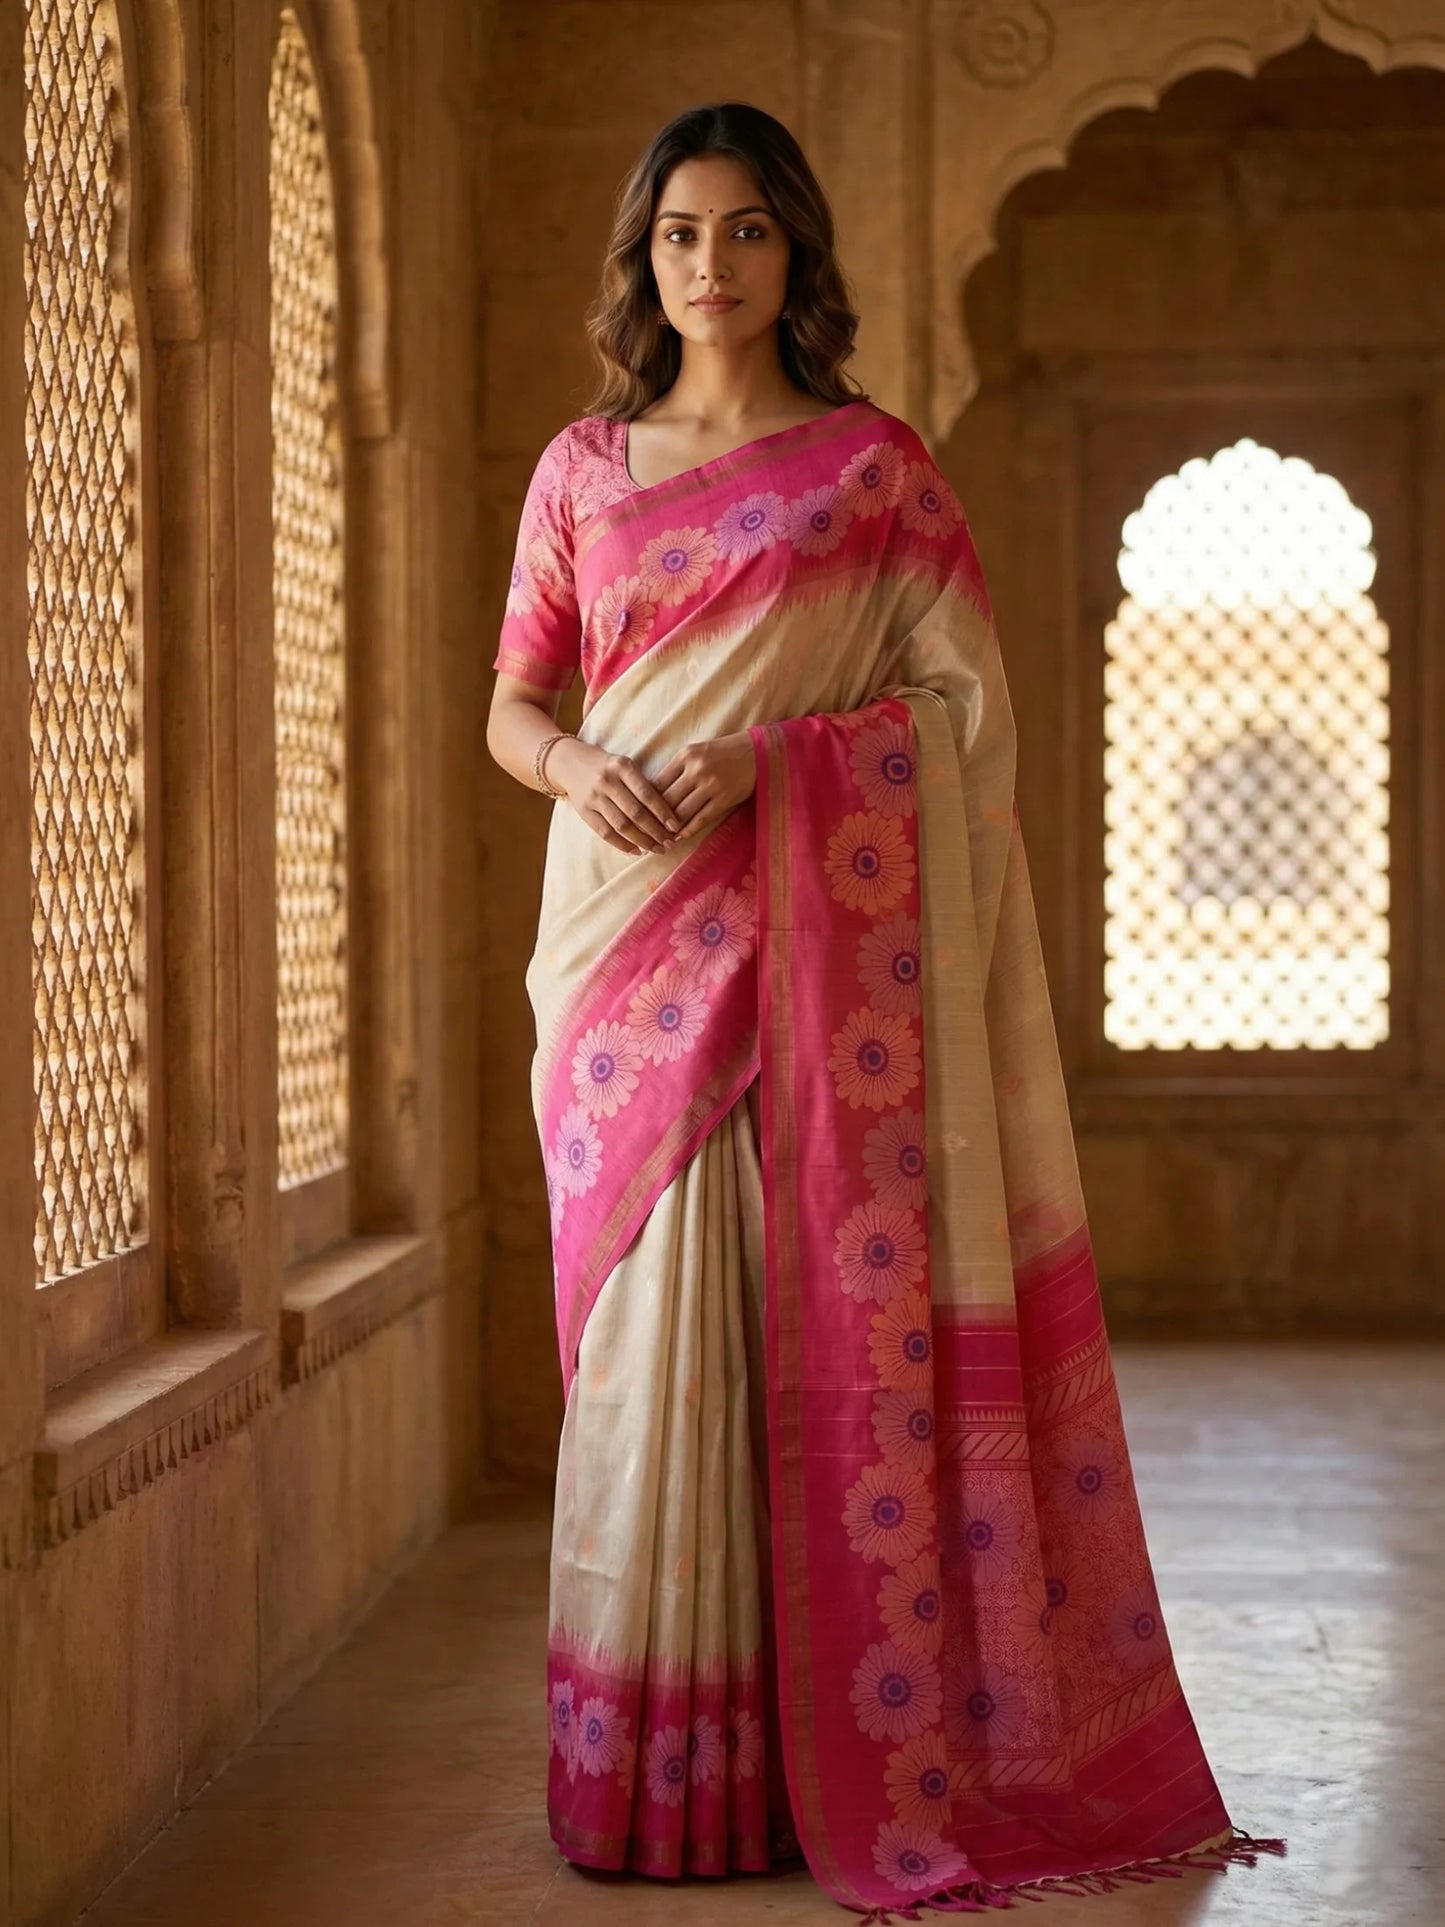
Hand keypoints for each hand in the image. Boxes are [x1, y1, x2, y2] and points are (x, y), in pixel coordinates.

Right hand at [548, 738, 681, 855]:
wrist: (571, 762)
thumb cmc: (608, 767)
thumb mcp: (626, 766)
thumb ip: (643, 785)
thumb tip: (668, 816)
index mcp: (622, 767)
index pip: (647, 793)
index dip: (663, 812)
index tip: (676, 827)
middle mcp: (607, 781)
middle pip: (635, 813)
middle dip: (655, 832)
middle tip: (669, 843)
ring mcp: (593, 797)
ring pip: (621, 826)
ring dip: (642, 841)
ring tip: (656, 849)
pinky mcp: (583, 811)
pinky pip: (605, 833)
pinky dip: (622, 845)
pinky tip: (636, 851)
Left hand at [655, 732, 756, 841]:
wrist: (756, 753)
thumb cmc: (721, 753)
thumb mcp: (696, 752)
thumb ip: (676, 769)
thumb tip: (653, 793)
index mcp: (685, 756)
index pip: (657, 783)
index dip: (647, 802)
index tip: (641, 814)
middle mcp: (696, 770)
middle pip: (667, 800)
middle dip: (655, 818)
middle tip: (647, 831)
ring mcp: (711, 786)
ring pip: (682, 813)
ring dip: (670, 828)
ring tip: (662, 837)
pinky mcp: (724, 799)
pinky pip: (701, 819)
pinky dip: (688, 830)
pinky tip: (681, 837)